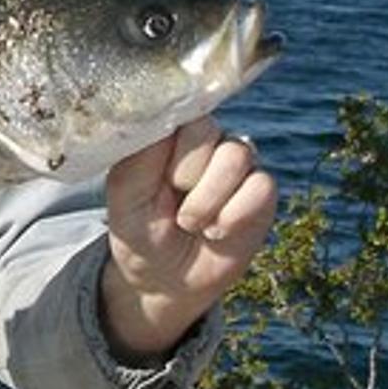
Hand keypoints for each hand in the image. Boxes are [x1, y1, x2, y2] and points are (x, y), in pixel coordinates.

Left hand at [97, 116, 276, 361]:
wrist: (164, 279)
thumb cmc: (139, 229)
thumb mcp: (125, 193)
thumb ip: (142, 153)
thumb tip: (162, 114)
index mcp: (171, 131)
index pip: (177, 109)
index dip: (167, 150)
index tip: (155, 181)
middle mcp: (208, 139)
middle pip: (208, 130)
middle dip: (184, 177)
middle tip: (170, 207)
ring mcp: (238, 163)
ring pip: (236, 156)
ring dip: (207, 201)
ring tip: (191, 223)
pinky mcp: (262, 191)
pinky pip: (261, 186)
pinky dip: (233, 216)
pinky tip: (216, 232)